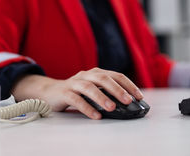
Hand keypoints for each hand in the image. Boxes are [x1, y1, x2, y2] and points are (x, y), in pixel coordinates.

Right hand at [12, 67, 142, 119]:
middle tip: (128, 100)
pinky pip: (76, 99)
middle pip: (103, 78)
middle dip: (117, 89)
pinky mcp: (64, 93)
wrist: (51, 91)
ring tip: (112, 108)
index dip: (128, 84)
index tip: (139, 96)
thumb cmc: (76, 91)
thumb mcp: (93, 89)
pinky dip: (87, 107)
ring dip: (102, 97)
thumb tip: (127, 103)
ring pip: (89, 87)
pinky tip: (96, 116)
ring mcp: (75, 83)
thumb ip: (106, 92)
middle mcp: (86, 75)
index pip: (115, 75)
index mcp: (96, 73)